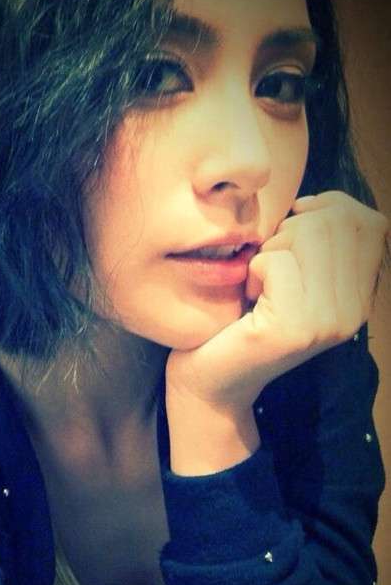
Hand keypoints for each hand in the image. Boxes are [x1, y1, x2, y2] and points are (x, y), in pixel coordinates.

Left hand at [165, 192, 386, 473]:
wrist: (214, 380)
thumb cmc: (245, 320)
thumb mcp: (294, 277)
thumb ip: (318, 245)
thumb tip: (312, 204)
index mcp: (361, 298)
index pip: (371, 224)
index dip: (332, 207)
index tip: (296, 221)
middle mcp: (354, 313)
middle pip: (336, 223)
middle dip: (293, 229)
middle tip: (269, 264)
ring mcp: (328, 323)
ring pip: (307, 236)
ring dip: (272, 249)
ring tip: (260, 283)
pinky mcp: (294, 329)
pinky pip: (275, 262)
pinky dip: (253, 270)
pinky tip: (249, 300)